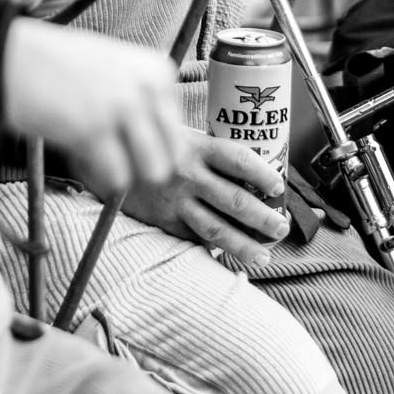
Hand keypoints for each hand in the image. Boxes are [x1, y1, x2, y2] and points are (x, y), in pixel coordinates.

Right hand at [0, 19, 181, 198]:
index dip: (149, 145)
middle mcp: (147, 88)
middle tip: (110, 154)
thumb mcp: (116, 69)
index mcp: (158, 70)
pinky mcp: (93, 130)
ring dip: (122, 172)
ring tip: (94, 153)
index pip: (178, 134)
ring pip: (150, 172)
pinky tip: (76, 153)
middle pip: (170, 158)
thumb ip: (144, 101)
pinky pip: (117, 178)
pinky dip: (97, 175)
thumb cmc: (59, 64)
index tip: (120, 135)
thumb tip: (166, 153)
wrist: (10, 56)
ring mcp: (122, 108)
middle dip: (141, 164)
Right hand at [124, 128, 291, 266]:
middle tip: (281, 228)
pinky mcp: (163, 221)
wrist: (112, 160)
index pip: (238, 160)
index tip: (278, 187)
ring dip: (243, 245)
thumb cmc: (158, 147)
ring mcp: (175, 200)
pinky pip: (194, 237)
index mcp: (197, 147)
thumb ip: (213, 155)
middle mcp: (188, 174)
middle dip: (263, 218)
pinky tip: (229, 256)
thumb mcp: (184, 137)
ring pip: (215, 227)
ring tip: (264, 256)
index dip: (262, 174)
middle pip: (234, 199)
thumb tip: (255, 178)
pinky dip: (213, 248)